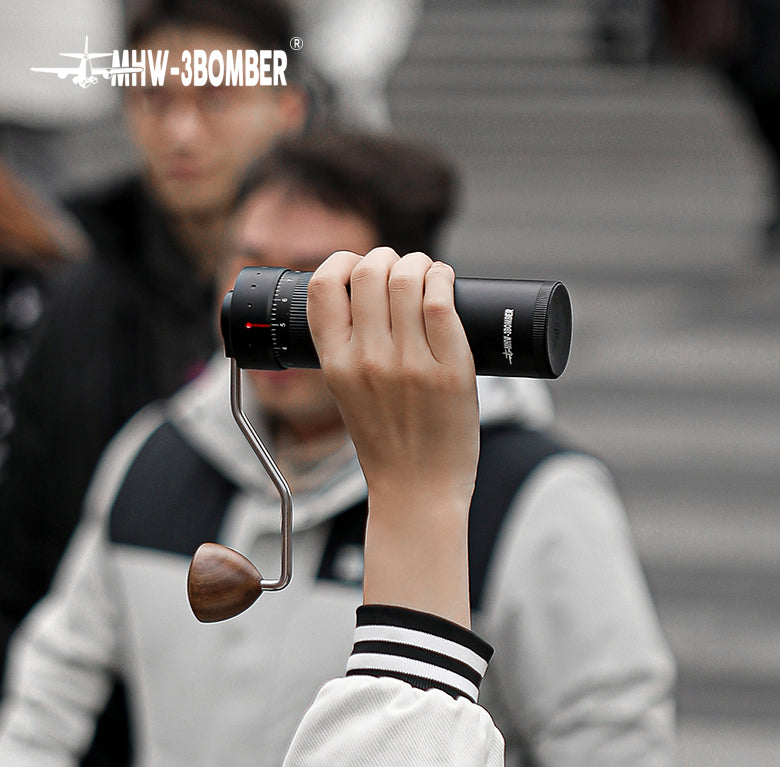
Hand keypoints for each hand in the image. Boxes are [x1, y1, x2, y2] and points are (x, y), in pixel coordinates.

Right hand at [307, 248, 477, 625]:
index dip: (340, 261)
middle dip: (385, 257)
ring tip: (427, 273)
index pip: (324, 286)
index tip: (357, 266)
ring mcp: (409, 364)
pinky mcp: (450, 370)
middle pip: (369, 271)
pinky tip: (445, 282)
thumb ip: (352, 350)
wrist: (418, 491)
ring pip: (408, 278)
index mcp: (334, 364)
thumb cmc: (386, 444)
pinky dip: (443, 279)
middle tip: (400, 268)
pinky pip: (442, 303)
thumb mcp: (348, 394)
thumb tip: (375, 299)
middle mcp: (367, 360)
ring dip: (419, 263)